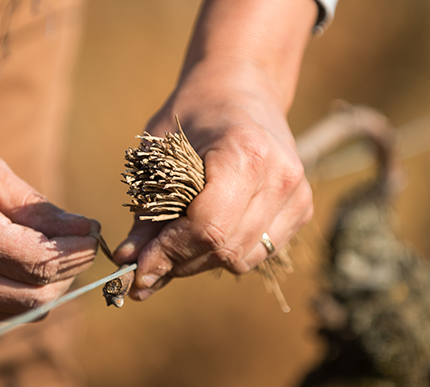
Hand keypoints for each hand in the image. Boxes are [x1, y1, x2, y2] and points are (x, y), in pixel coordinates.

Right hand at [0, 64, 97, 321]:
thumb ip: (35, 205)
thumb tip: (82, 227)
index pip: (40, 262)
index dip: (77, 251)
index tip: (93, 231)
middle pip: (36, 296)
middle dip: (70, 272)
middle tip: (80, 243)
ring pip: (20, 311)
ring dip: (50, 286)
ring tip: (56, 252)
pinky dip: (23, 293)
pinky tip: (26, 264)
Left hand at [113, 62, 313, 299]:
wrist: (244, 88)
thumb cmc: (194, 113)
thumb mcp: (160, 153)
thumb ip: (147, 210)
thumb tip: (127, 263)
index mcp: (245, 153)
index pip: (208, 227)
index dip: (169, 254)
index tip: (137, 268)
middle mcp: (281, 176)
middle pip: (225, 249)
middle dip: (180, 263)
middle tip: (145, 264)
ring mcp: (298, 194)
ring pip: (243, 259)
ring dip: (201, 262)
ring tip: (172, 248)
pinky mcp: (302, 208)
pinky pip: (259, 252)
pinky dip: (226, 252)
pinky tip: (202, 236)